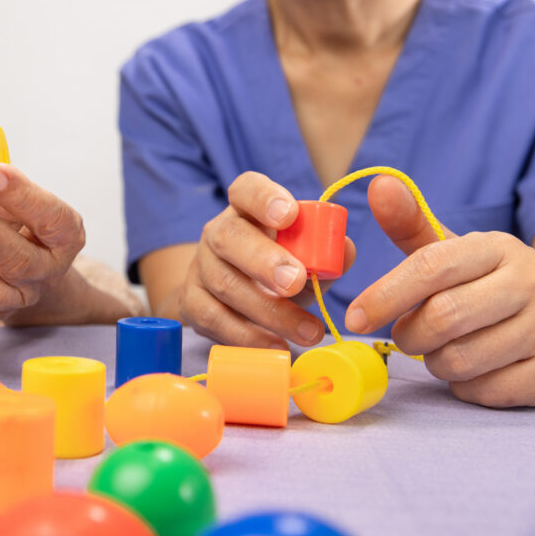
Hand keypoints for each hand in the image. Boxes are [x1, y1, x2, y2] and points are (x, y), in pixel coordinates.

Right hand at [179, 171, 354, 348]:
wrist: (227, 295)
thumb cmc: (277, 266)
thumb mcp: (305, 255)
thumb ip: (325, 252)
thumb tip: (344, 250)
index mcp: (246, 209)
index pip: (247, 190)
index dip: (265, 199)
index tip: (290, 215)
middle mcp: (216, 232)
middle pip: (228, 237)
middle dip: (263, 260)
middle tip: (295, 282)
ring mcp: (199, 266)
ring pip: (223, 283)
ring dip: (268, 311)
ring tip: (308, 331)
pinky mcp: (190, 301)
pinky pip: (212, 318)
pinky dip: (246, 335)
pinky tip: (275, 345)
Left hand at [345, 175, 534, 407]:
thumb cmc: (488, 283)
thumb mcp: (456, 252)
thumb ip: (412, 225)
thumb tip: (379, 183)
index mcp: (497, 248)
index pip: (430, 267)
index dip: (384, 294)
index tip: (354, 316)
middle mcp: (528, 283)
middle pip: (441, 318)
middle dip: (408, 334)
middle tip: (406, 334)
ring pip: (459, 360)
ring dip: (435, 361)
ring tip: (444, 347)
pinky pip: (484, 390)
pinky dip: (465, 385)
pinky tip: (474, 367)